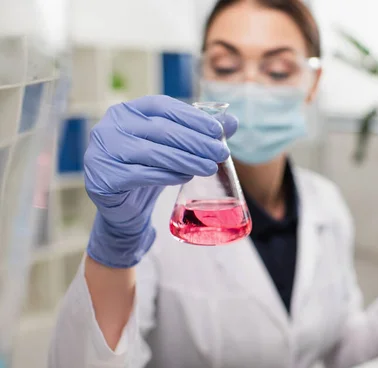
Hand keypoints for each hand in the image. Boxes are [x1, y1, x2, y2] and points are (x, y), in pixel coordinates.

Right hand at [85, 95, 237, 267]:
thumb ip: (199, 132)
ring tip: (210, 167)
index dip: (192, 117)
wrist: (122, 206)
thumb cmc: (148, 168)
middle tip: (221, 153)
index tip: (218, 130)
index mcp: (126, 111)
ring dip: (187, 159)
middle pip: (161, 130)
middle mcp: (109, 126)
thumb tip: (232, 121)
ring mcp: (102, 151)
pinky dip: (167, 175)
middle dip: (196, 141)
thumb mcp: (172, 148)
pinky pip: (141, 174)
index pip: (163, 106)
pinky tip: (186, 176)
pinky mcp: (102, 177)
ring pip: (153, 153)